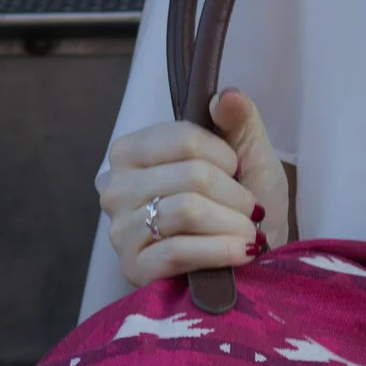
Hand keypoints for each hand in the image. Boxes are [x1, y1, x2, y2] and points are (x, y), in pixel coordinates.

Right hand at [98, 89, 291, 287]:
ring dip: (232, 224)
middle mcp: (115, 187)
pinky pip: (179, 252)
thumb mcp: (248, 152)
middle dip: (236, 196)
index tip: (237, 170)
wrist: (246, 259)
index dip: (224, 156)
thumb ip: (238, 119)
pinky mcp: (133, 268)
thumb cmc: (241, 202)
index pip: (184, 139)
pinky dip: (220, 251)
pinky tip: (240, 254)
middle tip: (250, 211)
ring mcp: (120, 230)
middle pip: (192, 176)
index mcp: (132, 151)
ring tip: (248, 234)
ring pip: (187, 212)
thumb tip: (227, 96)